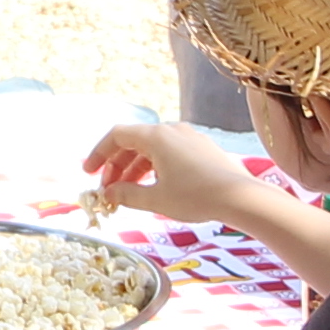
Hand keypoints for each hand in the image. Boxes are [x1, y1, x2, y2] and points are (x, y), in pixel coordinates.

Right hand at [82, 119, 252, 221]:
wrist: (241, 197)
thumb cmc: (196, 197)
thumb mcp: (155, 199)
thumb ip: (126, 194)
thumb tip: (108, 194)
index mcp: (156, 136)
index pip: (117, 136)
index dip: (99, 154)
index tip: (89, 174)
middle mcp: (172, 130)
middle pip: (133, 142)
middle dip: (116, 166)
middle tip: (107, 190)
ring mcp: (189, 137)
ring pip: (152, 149)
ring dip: (135, 169)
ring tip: (127, 193)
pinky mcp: (202, 148)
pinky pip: (169, 153)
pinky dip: (154, 168)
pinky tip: (154, 187)